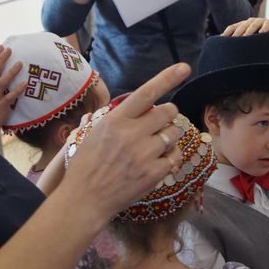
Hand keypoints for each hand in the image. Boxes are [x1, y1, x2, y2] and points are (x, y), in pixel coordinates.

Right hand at [60, 63, 190, 223]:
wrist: (84, 200)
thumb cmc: (88, 164)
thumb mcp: (97, 132)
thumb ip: (122, 117)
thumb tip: (148, 106)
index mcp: (116, 121)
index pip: (146, 93)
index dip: (167, 78)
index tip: (184, 68)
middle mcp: (132, 134)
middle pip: (168, 112)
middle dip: (167, 116)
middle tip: (157, 125)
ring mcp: (144, 154)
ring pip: (174, 134)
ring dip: (168, 137)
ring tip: (151, 148)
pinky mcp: (154, 173)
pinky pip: (175, 156)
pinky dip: (169, 158)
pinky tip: (154, 163)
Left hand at [222, 17, 268, 48]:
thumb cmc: (267, 45)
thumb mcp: (254, 46)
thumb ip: (244, 47)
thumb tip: (229, 58)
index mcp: (247, 26)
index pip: (235, 26)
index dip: (229, 31)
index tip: (222, 38)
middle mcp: (255, 23)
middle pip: (244, 24)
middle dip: (238, 30)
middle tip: (234, 38)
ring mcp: (265, 22)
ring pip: (255, 23)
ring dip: (250, 29)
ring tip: (246, 36)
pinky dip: (265, 27)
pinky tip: (262, 32)